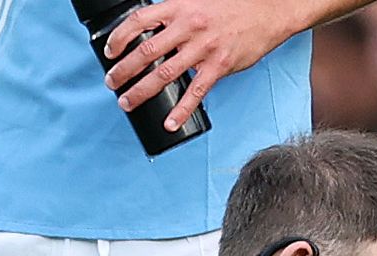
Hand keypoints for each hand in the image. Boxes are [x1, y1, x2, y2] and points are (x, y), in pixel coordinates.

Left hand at [103, 0, 294, 132]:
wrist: (266, 13)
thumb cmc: (232, 8)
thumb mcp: (198, 1)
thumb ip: (175, 16)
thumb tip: (152, 31)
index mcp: (179, 7)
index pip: (139, 21)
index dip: (119, 37)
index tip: (110, 51)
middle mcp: (188, 27)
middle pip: (146, 51)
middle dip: (123, 70)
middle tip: (111, 82)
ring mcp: (203, 48)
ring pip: (164, 74)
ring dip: (142, 91)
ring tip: (127, 101)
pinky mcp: (219, 66)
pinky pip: (195, 92)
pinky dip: (181, 110)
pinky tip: (170, 122)